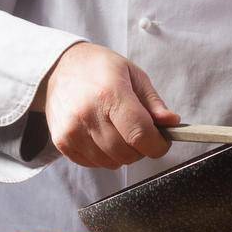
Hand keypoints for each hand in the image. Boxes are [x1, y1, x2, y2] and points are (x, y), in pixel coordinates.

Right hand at [33, 43, 178, 168]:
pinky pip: (93, 164)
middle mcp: (88, 114)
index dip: (158, 144)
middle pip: (127, 152)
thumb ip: (153, 103)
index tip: (163, 142)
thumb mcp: (133, 75)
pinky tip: (104, 135)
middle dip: (142, 148)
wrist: (59, 68)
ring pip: (111, 162)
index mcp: (110, 94)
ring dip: (123, 153)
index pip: (140, 134)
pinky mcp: (62, 142)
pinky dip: (105, 156)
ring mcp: (72, 131)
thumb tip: (172, 123)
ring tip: (120, 131)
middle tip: (141, 132)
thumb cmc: (100, 69)